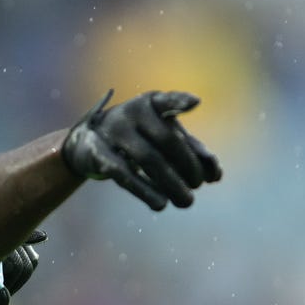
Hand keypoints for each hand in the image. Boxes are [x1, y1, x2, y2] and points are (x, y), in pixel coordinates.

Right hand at [62, 90, 222, 209]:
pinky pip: (124, 174)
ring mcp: (113, 131)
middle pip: (166, 139)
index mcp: (150, 103)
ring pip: (148, 159)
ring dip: (171, 183)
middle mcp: (130, 112)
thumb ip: (192, 151)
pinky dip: (145, 190)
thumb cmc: (139, 138)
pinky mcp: (98, 153)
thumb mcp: (164, 137)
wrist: (88, 143)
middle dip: (187, 165)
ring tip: (186, 201)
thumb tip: (215, 176)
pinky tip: (160, 204)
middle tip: (197, 186)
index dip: (180, 101)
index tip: (196, 103)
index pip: (167, 100)